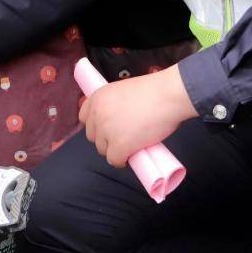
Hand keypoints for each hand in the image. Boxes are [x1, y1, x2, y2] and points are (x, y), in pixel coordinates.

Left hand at [79, 66, 198, 167]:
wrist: (167, 96)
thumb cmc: (153, 91)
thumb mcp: (123, 91)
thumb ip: (114, 104)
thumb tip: (117, 119)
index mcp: (97, 98)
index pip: (84, 118)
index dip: (96, 125)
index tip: (107, 129)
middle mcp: (97, 114)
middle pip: (93, 136)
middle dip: (105, 139)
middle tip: (122, 138)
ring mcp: (107, 131)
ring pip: (103, 150)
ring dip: (113, 150)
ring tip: (129, 147)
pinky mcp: (119, 145)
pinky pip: (114, 160)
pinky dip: (121, 161)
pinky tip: (129, 158)